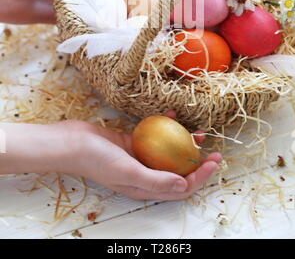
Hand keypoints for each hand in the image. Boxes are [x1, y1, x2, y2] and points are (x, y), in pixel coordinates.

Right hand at [64, 114, 221, 200]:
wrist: (71, 142)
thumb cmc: (97, 159)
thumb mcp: (127, 172)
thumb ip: (155, 180)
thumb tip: (183, 185)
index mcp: (145, 188)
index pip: (179, 188)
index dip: (199, 178)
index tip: (212, 161)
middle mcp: (144, 175)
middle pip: (177, 171)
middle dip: (197, 162)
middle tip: (213, 149)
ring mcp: (139, 158)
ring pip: (168, 153)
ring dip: (184, 144)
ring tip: (198, 132)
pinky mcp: (132, 142)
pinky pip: (154, 136)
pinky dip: (164, 127)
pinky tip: (172, 115)